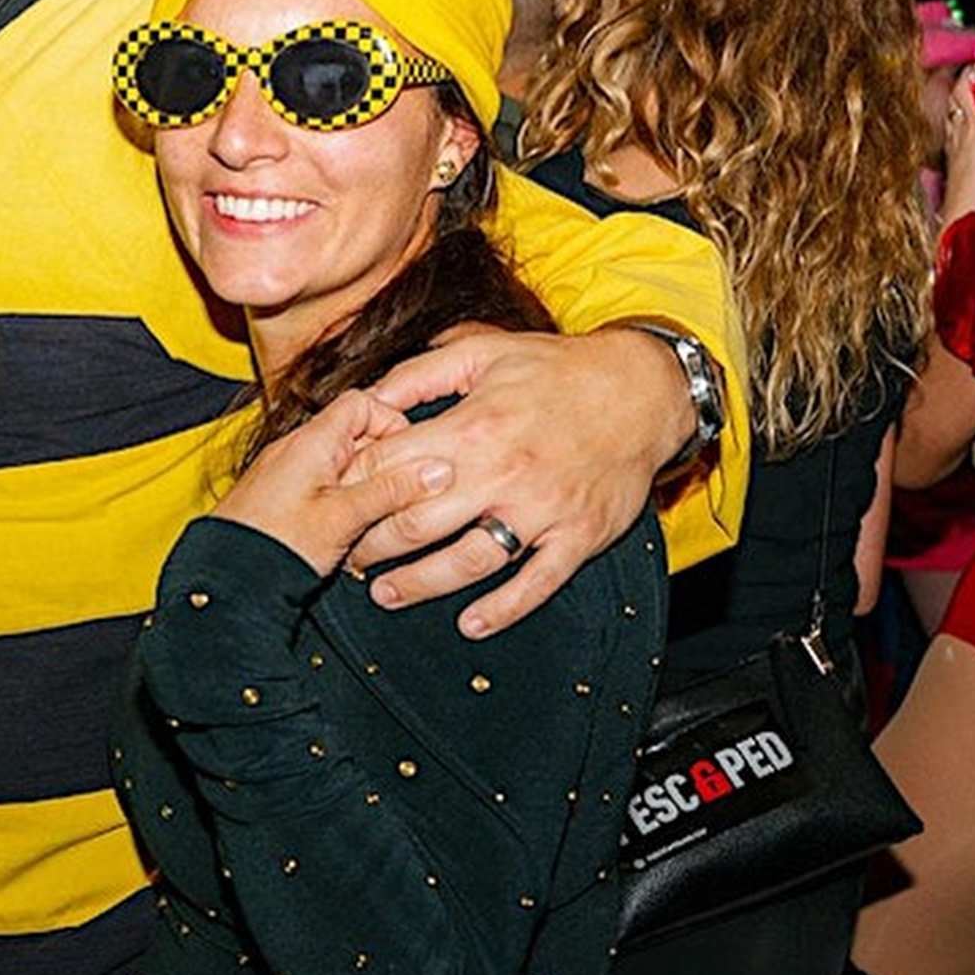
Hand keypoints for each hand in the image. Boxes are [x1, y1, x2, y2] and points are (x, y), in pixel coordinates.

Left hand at [209, 388, 452, 575]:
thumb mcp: (342, 518)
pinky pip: (322, 484)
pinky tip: (349, 528)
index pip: (363, 403)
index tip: (412, 454)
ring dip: (366, 484)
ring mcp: (287, 471)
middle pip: (355, 434)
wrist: (225, 579)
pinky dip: (343, 499)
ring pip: (342, 463)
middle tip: (402, 491)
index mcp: (312, 441)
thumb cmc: (272, 547)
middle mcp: (296, 449)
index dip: (393, 422)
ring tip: (377, 515)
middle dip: (385, 459)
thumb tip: (437, 470)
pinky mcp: (280, 495)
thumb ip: (390, 490)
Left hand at [345, 326, 679, 637]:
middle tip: (347, 556)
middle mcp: (502, 473)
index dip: (352, 487)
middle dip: (371, 545)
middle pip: (417, 524)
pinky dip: (502, 609)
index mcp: (473, 426)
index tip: (331, 501)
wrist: (644, 390)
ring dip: (419, 585)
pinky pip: (536, 582)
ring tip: (386, 594)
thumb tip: (367, 397)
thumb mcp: (484, 351)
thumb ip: (419, 374)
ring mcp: (542, 510)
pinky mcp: (578, 536)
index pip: (390, 467)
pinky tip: (471, 623)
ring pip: (467, 562)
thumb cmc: (559, 369)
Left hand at [939, 66, 974, 223]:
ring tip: (974, 92)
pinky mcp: (950, 154)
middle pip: (955, 94)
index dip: (973, 69)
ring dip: (960, 98)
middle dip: (966, 80)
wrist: (965, 211)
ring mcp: (952, 141)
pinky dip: (958, 118)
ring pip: (950, 110)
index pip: (967, 86)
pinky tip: (967, 124)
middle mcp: (959, 128)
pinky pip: (950, 127)